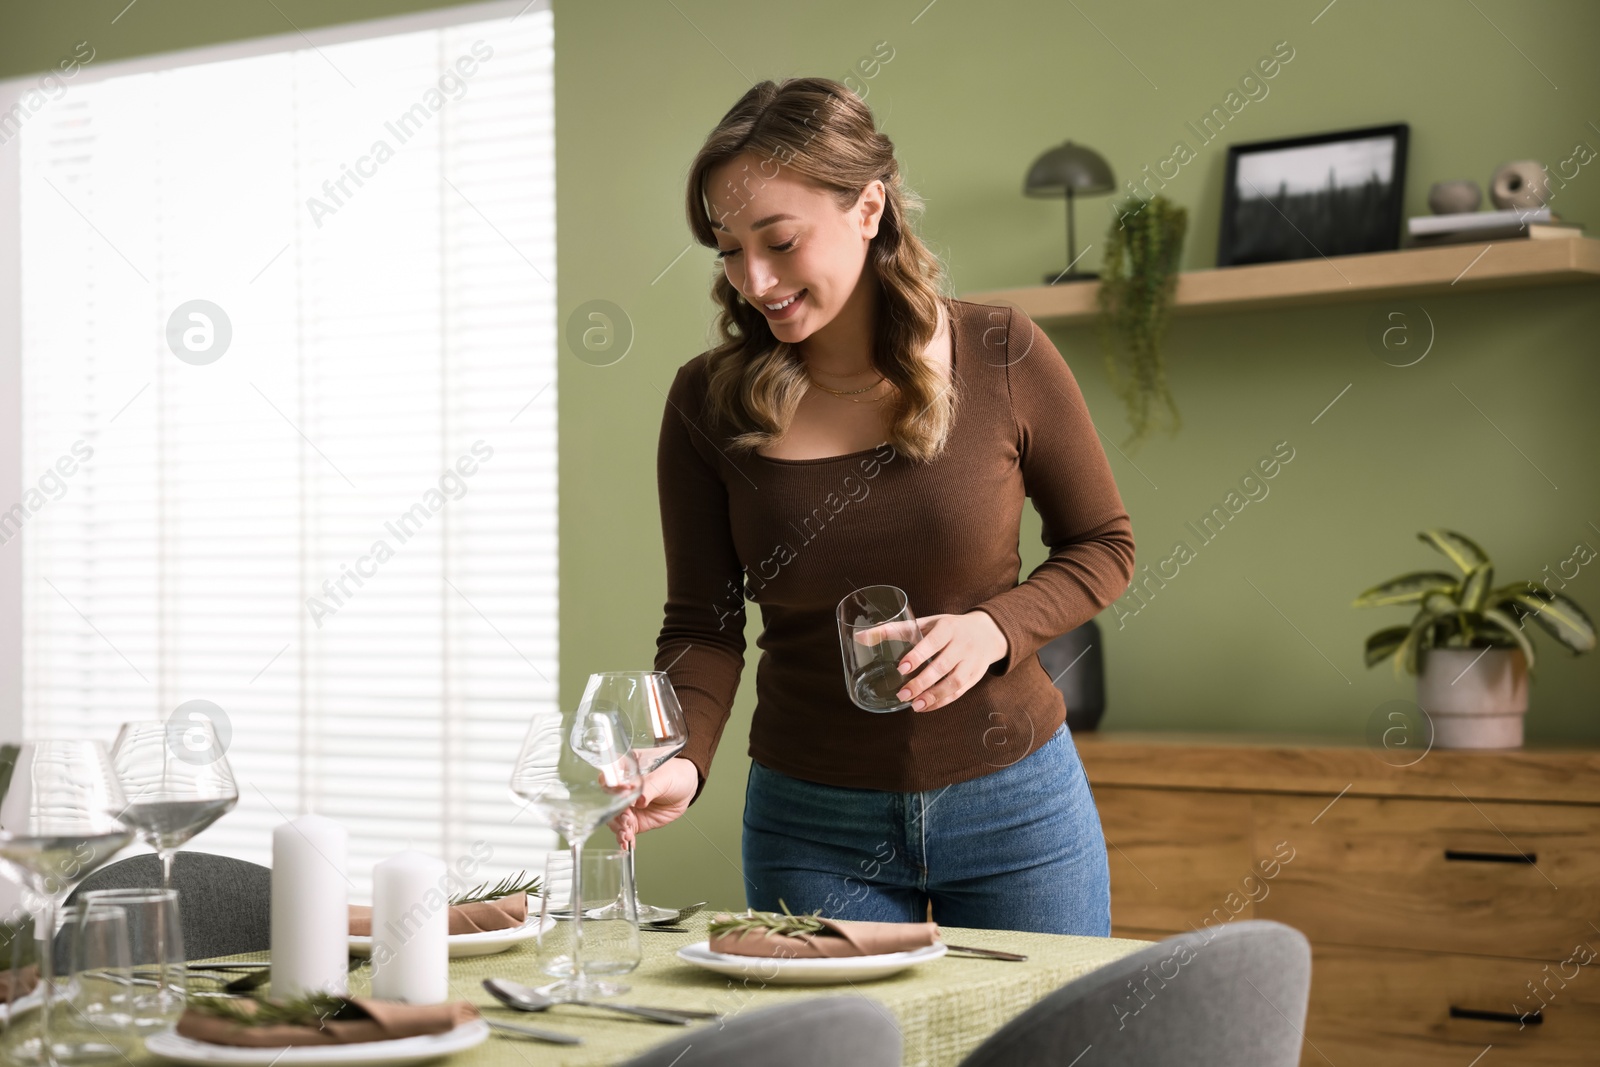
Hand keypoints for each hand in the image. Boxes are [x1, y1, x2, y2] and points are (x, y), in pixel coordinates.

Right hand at [608, 756, 699, 848]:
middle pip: (609, 803)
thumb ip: (648, 788)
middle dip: (615, 814)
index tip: (623, 794)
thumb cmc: (674, 774)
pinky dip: (625, 838)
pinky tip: (627, 843)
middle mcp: (622, 791)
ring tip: (627, 834)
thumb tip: (639, 799)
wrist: (686, 789)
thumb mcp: (662, 777)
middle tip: (626, 819)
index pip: (609, 779)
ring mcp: (627, 807)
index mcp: (625, 772)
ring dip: (619, 828)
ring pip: (615, 819)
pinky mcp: (634, 821)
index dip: (612, 788)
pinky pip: (626, 830)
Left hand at [864, 610, 1007, 712]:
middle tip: (902, 694)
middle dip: (922, 682)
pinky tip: (926, 707)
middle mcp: (962, 644)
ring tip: (914, 705)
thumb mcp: (926, 623)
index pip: (934, 642)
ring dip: (934, 696)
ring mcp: (971, 661)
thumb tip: (861, 637)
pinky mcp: (975, 676)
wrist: (987, 632)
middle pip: (943, 666)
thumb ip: (895, 630)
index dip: (919, 655)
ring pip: (954, 682)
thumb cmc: (948, 627)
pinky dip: (942, 701)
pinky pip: (960, 692)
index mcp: (948, 627)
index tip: (902, 668)